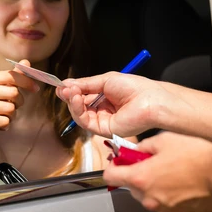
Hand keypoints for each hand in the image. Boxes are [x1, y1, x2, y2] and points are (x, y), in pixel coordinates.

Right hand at [0, 60, 39, 150]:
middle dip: (19, 101)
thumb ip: (13, 76)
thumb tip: (26, 62)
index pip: (10, 76)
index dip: (26, 81)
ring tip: (5, 116)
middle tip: (14, 106)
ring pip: (10, 108)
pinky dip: (6, 124)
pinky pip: (4, 122)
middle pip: (13, 92)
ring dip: (13, 115)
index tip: (36, 89)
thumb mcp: (0, 89)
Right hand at [56, 72, 174, 137]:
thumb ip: (85, 84)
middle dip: (70, 96)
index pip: (83, 96)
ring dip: (73, 103)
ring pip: (80, 115)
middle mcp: (102, 110)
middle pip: (79, 106)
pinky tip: (77, 99)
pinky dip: (78, 111)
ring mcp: (102, 121)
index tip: (61, 86)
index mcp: (104, 98)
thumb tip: (66, 84)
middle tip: (64, 89)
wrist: (149, 100)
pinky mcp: (103, 130)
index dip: (72, 91)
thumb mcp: (105, 81)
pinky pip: (85, 122)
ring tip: (70, 93)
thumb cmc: (133, 87)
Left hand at [103, 132, 211, 211]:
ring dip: (154, 189)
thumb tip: (134, 151)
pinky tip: (182, 188)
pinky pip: (164, 208)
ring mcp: (162, 211)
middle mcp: (148, 198)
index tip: (119, 163)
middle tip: (154, 165)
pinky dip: (168, 199)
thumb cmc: (196, 156)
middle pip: (131, 187)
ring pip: (148, 198)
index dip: (113, 167)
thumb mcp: (165, 140)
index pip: (110, 177)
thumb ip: (142, 147)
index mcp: (140, 178)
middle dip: (138, 176)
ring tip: (173, 176)